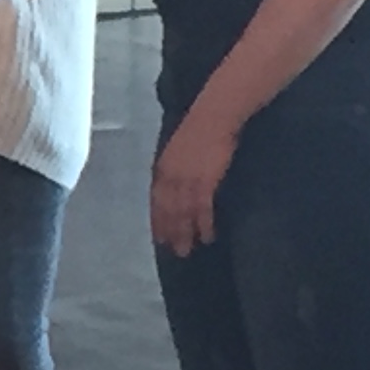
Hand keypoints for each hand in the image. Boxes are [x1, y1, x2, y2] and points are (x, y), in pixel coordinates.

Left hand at [150, 108, 238, 256]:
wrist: (213, 118)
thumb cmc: (198, 131)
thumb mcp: (175, 151)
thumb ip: (172, 169)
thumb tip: (171, 185)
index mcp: (162, 168)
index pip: (156, 200)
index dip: (157, 220)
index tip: (158, 236)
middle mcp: (170, 177)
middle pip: (167, 210)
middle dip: (170, 232)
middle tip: (173, 251)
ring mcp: (187, 180)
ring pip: (182, 213)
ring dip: (184, 233)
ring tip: (186, 250)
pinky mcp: (206, 180)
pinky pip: (202, 208)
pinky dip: (203, 223)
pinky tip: (206, 235)